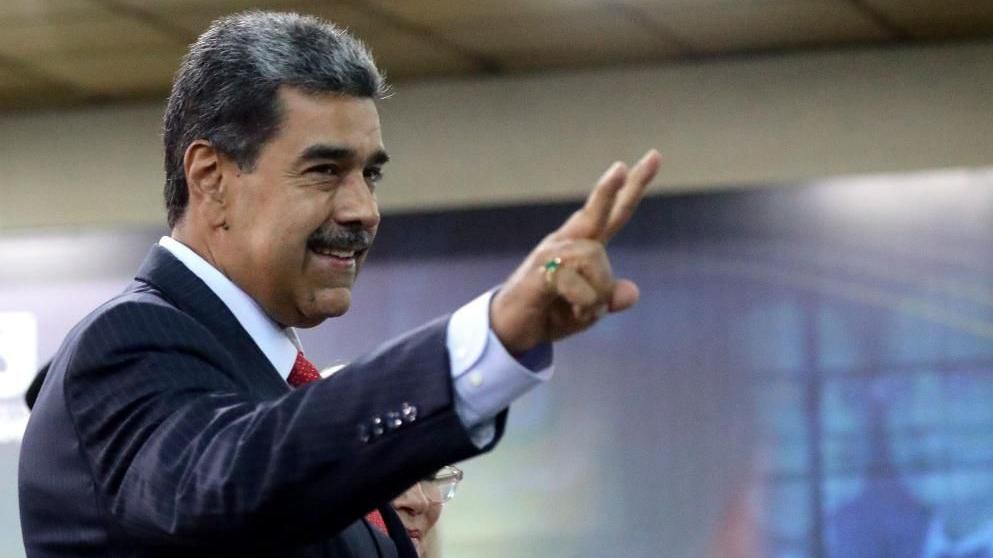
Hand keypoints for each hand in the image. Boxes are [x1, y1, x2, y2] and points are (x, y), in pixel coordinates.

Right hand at [490, 149, 661, 352]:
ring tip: (580, 311)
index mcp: (582, 245)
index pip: (613, 212)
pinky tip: (572, 313)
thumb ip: (609, 298)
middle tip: (620, 167)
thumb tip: (632, 292)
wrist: (509, 330)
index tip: (653, 157)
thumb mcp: (588, 310)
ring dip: (597, 296)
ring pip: (595, 262)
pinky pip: (577, 284)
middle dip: (610, 189)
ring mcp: (551, 254)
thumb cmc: (549, 314)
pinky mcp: (540, 271)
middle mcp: (567, 242)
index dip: (633, 187)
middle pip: (596, 212)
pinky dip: (583, 306)